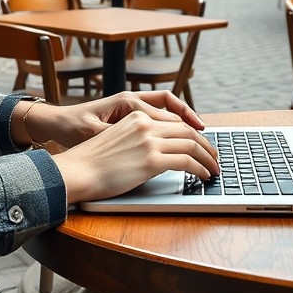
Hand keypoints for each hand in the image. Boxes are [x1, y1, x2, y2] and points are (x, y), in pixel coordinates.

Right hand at [30, 93, 218, 203]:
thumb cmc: (92, 162)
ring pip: (192, 144)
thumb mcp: (117, 140)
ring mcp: (149, 141)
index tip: (202, 144)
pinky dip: (200, 168)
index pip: (175, 122)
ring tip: (214, 168)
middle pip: (187, 131)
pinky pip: (186, 162)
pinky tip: (203, 176)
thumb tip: (156, 153)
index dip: (193, 133)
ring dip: (207, 158)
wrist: (77, 171)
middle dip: (206, 145)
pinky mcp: (151, 160)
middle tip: (215, 157)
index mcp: (137, 116)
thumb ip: (138, 139)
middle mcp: (145, 124)